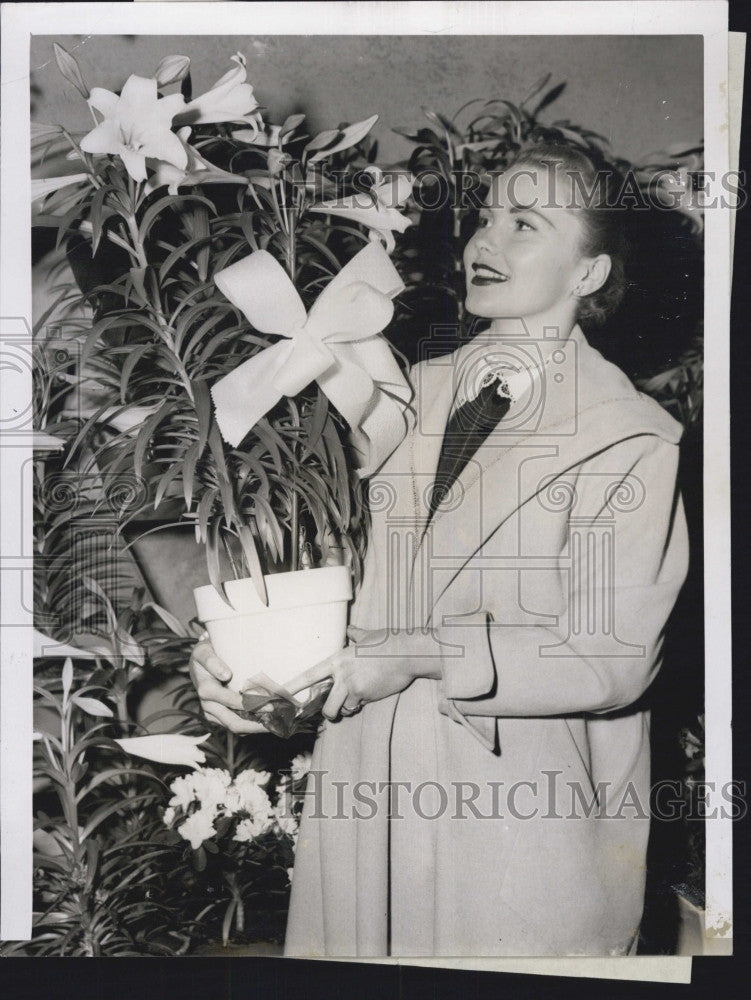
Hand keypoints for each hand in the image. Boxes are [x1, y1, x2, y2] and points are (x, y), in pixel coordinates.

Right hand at [189, 639, 269, 734]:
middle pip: (234, 723)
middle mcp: (208, 706)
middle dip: (257, 724)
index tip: (271, 704)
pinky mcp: (218, 716)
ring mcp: (213, 713)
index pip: (233, 702)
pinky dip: (250, 725)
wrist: (198, 661)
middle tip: (277, 720)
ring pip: (236, 727)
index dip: (253, 705)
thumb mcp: (204, 652)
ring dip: (255, 727)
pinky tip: (266, 721)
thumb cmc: (205, 654)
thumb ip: (212, 662)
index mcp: (206, 690)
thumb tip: (225, 675)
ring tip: (275, 723)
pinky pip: (235, 724)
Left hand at [285, 627, 419, 720]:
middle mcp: (341, 674)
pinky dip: (361, 706)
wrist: (407, 653)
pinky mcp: (365, 695)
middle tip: (336, 710)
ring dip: (348, 709)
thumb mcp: (368, 636)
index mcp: (337, 659)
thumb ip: (356, 635)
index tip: (280, 694)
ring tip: (359, 698)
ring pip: (342, 710)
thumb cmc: (388, 643)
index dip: (293, 686)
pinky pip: (357, 708)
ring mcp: (352, 686)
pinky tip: (370, 694)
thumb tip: (351, 629)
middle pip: (325, 705)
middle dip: (329, 713)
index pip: (309, 675)